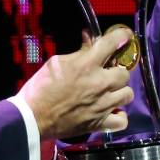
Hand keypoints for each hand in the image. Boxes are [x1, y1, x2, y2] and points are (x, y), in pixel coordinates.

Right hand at [18, 27, 134, 138]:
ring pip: (128, 95)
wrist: (32, 118)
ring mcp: (102, 105)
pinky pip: (122, 120)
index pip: (113, 42)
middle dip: (117, 71)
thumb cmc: (40, 88)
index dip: (122, 35)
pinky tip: (111, 111)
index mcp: (87, 64)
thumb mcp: (56, 63)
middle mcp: (100, 83)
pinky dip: (119, 116)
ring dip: (120, 92)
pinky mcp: (99, 123)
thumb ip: (78, 52)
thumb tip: (90, 39)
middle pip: (125, 73)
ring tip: (110, 93)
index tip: (124, 36)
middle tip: (106, 74)